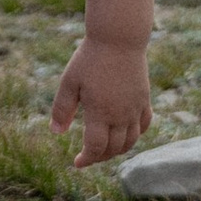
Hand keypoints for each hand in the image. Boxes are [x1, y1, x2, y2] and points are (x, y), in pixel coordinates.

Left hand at [49, 36, 152, 166]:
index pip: (96, 148)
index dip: (86, 159)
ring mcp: (135, 108)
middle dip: (99, 157)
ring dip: (118, 150)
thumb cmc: (90, 58)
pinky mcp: (144, 99)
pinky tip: (126, 134)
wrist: (118, 38)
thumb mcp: (69, 82)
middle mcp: (120, 114)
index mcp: (100, 112)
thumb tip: (56, 133)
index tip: (76, 162)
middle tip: (87, 155)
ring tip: (104, 149)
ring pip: (131, 140)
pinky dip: (136, 135)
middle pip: (113, 148)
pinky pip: (144, 124)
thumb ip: (62, 109)